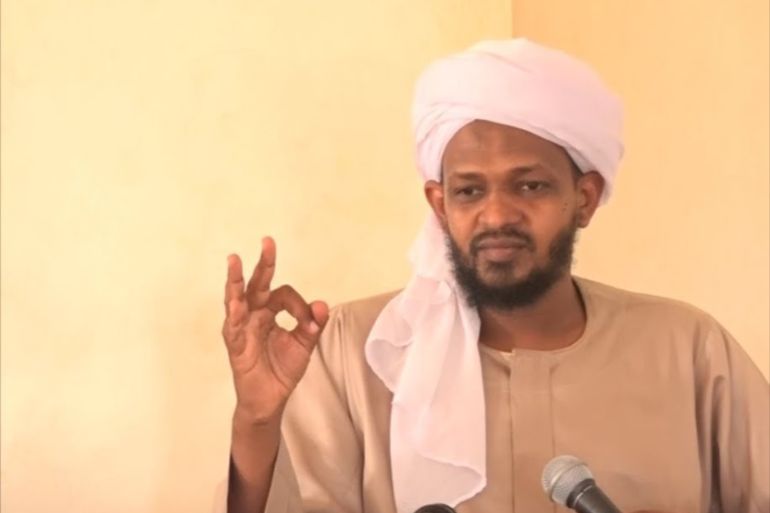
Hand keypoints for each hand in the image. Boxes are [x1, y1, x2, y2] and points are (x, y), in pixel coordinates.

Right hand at [222, 237, 328, 425]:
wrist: (270, 401)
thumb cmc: (282, 370)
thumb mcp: (304, 345)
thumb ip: (313, 324)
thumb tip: (321, 304)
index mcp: (269, 312)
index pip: (283, 294)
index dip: (300, 304)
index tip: (310, 321)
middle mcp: (254, 315)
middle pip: (257, 285)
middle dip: (263, 264)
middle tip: (268, 242)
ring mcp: (242, 329)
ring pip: (237, 299)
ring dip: (236, 280)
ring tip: (234, 260)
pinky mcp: (236, 345)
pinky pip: (234, 327)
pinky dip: (234, 314)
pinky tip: (236, 303)